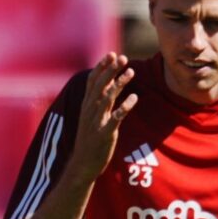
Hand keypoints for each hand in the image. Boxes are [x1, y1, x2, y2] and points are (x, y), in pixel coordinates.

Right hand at [69, 52, 138, 181]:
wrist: (83, 164)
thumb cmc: (90, 140)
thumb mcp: (91, 118)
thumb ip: (99, 102)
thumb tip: (108, 84)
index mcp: (86, 105)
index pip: (93, 81)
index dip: (102, 67)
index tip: (112, 54)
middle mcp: (89, 111)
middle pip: (100, 85)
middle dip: (111, 70)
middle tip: (122, 57)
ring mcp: (96, 122)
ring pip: (107, 98)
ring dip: (119, 84)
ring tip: (131, 71)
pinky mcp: (104, 133)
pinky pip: (115, 118)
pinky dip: (124, 107)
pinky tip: (134, 97)